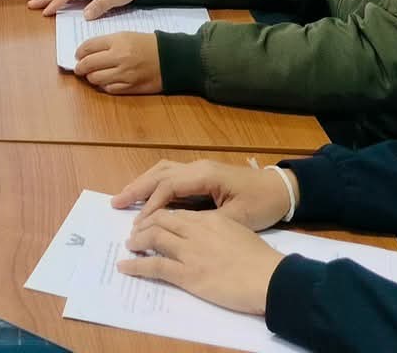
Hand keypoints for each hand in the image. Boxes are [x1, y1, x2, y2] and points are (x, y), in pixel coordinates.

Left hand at [74, 31, 161, 93]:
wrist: (171, 58)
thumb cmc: (149, 45)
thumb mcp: (127, 35)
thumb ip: (108, 42)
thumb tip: (88, 52)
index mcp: (117, 41)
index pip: (88, 47)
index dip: (79, 52)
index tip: (77, 55)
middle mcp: (119, 57)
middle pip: (88, 64)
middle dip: (80, 67)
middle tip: (79, 68)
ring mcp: (124, 74)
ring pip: (96, 79)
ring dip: (91, 78)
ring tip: (91, 75)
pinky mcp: (130, 87)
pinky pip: (109, 89)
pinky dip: (104, 86)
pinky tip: (105, 82)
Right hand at [112, 160, 291, 229]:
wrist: (281, 190)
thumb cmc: (260, 204)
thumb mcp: (236, 218)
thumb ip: (205, 222)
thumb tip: (176, 228)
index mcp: (204, 175)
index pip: (168, 187)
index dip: (151, 206)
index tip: (138, 225)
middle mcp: (197, 167)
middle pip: (159, 174)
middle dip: (137, 188)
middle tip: (115, 203)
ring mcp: (199, 169)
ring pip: (163, 171)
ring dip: (143, 183)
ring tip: (124, 198)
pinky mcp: (202, 175)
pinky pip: (171, 176)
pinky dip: (155, 184)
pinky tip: (147, 196)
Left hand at [121, 208, 284, 314]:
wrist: (269, 277)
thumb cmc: (260, 258)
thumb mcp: (239, 230)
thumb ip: (219, 226)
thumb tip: (208, 228)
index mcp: (209, 219)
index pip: (177, 212)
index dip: (160, 214)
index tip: (152, 219)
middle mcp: (195, 230)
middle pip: (160, 219)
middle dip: (144, 223)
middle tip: (135, 230)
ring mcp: (189, 251)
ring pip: (154, 237)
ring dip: (137, 239)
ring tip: (129, 243)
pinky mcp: (187, 273)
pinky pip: (154, 265)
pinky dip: (136, 264)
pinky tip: (125, 266)